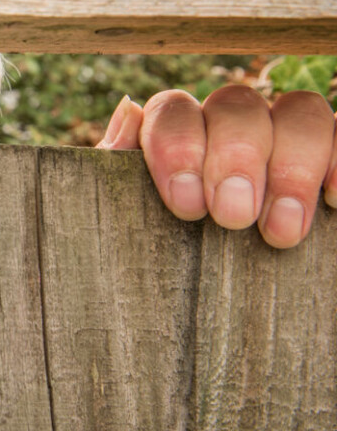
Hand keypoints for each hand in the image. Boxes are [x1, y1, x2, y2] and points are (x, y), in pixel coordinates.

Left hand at [98, 86, 336, 248]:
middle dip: (235, 155)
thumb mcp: (120, 227)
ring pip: (299, 110)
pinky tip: (333, 201)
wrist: (189, 326)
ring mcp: (283, 141)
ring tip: (281, 230)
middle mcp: (227, 128)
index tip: (185, 204)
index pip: (173, 110)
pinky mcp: (328, 165)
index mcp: (172, 136)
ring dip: (292, 165)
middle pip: (237, 104)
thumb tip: (129, 109)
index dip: (178, 146)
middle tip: (233, 217)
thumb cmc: (153, 271)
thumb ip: (115, 171)